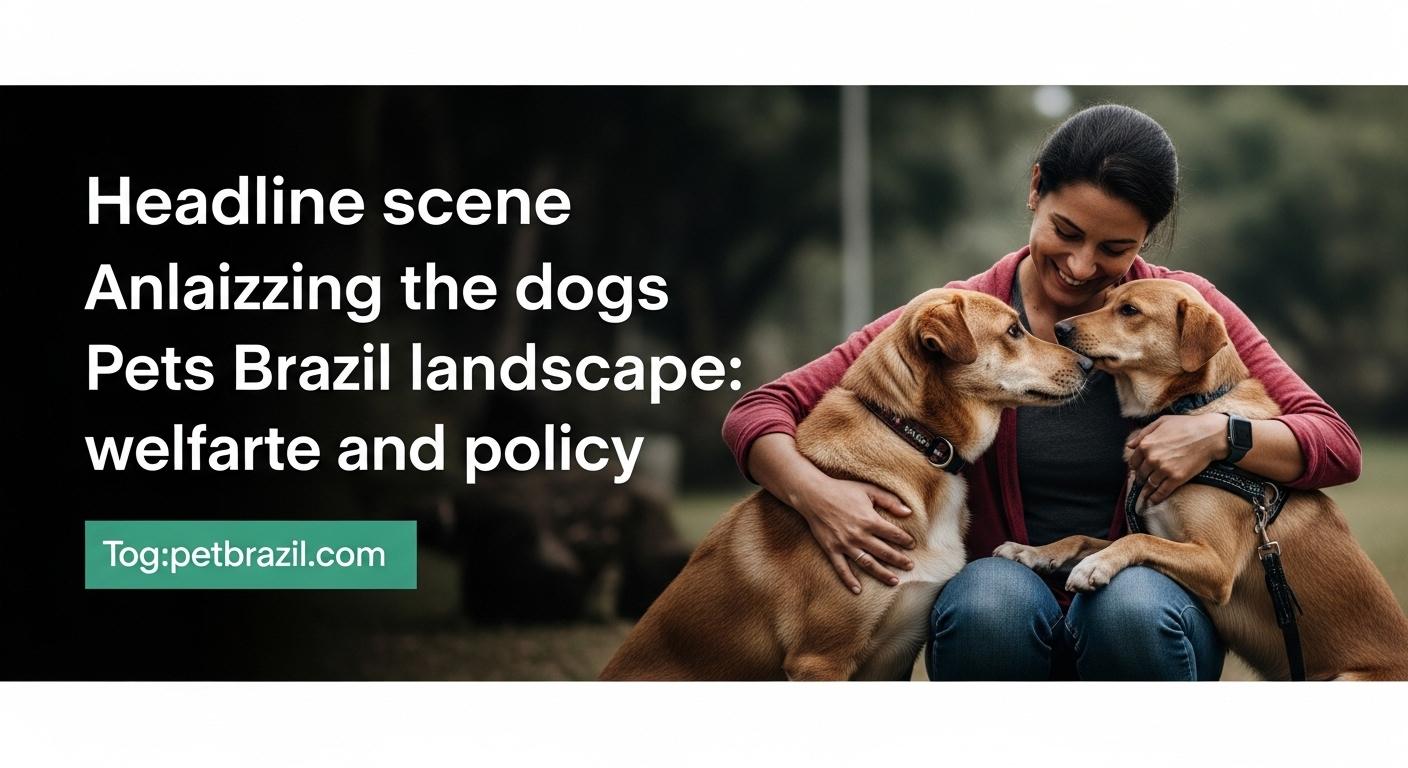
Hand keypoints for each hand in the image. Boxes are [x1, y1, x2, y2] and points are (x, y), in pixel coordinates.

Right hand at [794, 475, 916, 593]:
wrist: (814, 495)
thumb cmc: (842, 490)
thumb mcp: (868, 490)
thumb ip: (889, 501)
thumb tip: (908, 512)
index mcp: (870, 520)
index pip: (893, 534)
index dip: (905, 541)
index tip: (912, 545)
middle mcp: (859, 535)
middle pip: (885, 552)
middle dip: (899, 560)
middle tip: (910, 566)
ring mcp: (845, 544)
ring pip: (868, 563)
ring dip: (882, 574)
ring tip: (894, 581)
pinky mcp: (832, 549)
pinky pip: (842, 568)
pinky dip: (849, 580)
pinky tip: (858, 590)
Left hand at [1125, 413, 1228, 506]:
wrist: (1209, 435)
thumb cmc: (1186, 425)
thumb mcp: (1161, 422)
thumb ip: (1143, 433)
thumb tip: (1130, 445)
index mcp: (1146, 445)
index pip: (1134, 462)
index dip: (1135, 467)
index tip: (1137, 471)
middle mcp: (1152, 458)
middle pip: (1141, 474)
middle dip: (1140, 479)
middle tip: (1142, 483)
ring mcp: (1164, 470)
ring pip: (1150, 484)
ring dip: (1146, 491)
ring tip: (1144, 496)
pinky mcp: (1176, 478)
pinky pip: (1162, 492)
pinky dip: (1156, 498)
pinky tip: (1153, 501)